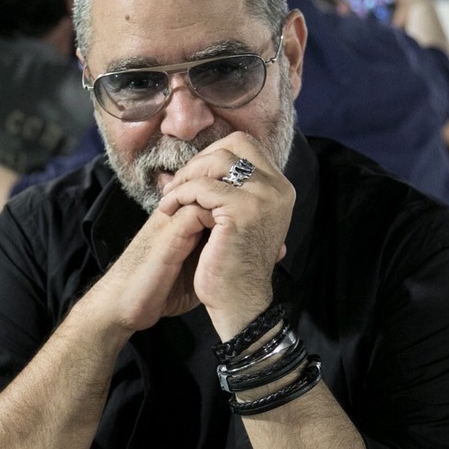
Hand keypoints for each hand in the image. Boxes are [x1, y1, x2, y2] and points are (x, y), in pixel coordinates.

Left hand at [158, 132, 294, 338]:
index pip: (245, 146)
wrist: (237, 304)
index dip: (212, 155)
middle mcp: (278, 189)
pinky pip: (203, 187)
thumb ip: (231, 190)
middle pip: (234, 144)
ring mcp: (264, 197)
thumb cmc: (230, 264)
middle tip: (177, 186)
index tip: (189, 178)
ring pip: (217, 162)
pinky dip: (181, 195)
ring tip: (170, 199)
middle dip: (199, 161)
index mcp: (279, 189)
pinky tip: (169, 210)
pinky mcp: (244, 210)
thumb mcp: (236, 219)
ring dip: (187, 177)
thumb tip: (203, 161)